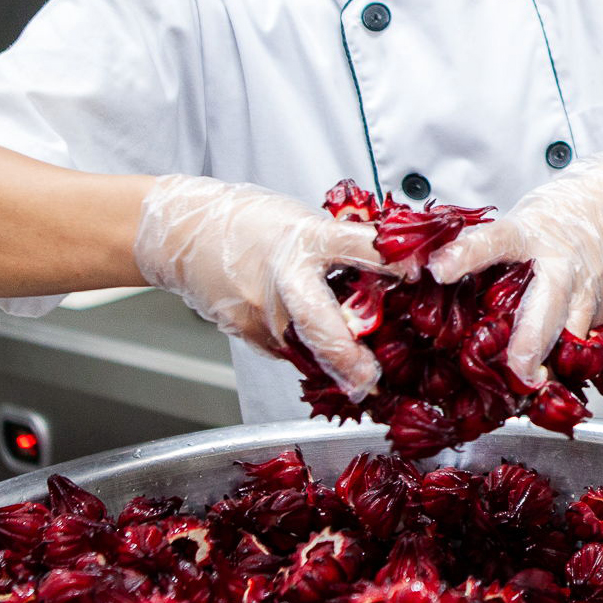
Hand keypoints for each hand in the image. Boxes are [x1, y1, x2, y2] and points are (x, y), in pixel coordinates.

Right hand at [134, 175, 383, 399]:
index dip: (390, 260)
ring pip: (307, 348)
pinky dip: (309, 352)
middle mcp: (282, 280)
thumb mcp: (302, 222)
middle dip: (348, 358)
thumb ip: (342, 247)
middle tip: (371, 380)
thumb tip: (392, 264)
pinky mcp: (247, 334)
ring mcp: (260, 313)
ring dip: (334, 362)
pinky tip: (318, 348)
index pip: (356, 247)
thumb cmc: (248, 223)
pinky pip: (289, 350)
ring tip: (361, 373)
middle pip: (320, 324)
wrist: (182, 234)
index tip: (420, 272)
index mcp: (304, 240)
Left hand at [426, 151, 602, 382]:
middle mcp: (563, 263)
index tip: (438, 270)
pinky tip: (561, 356)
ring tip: (534, 381)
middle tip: (519, 372)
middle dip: (530, 344)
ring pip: (571, 336)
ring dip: (551, 360)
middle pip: (546, 309)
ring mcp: (591, 288)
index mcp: (532, 232)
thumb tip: (443, 281)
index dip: (465, 255)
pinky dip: (571, 351)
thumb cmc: (571, 212)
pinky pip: (586, 339)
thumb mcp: (530, 218)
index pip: (494, 241)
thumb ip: (500, 252)